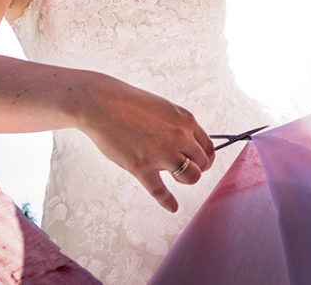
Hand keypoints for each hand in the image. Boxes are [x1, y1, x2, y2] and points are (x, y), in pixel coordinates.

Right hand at [77, 74, 214, 212]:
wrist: (102, 104)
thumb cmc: (131, 104)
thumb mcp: (165, 109)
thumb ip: (178, 126)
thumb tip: (188, 144)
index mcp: (186, 121)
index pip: (208, 146)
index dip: (205, 157)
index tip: (201, 162)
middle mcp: (179, 137)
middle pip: (202, 163)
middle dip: (196, 168)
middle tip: (186, 170)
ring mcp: (161, 153)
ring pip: (190, 177)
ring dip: (185, 180)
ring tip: (176, 177)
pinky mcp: (142, 167)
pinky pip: (161, 191)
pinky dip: (168, 202)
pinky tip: (173, 207)